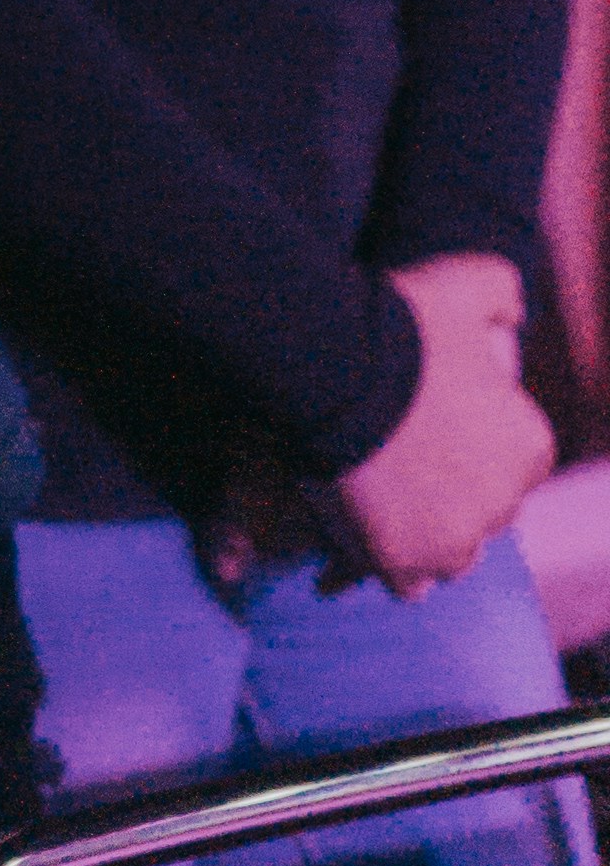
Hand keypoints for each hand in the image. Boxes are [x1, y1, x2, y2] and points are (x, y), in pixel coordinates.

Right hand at [334, 253, 551, 595]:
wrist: (336, 363)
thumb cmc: (404, 324)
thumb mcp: (469, 282)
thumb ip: (502, 293)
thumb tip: (512, 316)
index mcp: (529, 446)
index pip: (513, 460)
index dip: (472, 442)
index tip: (433, 425)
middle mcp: (504, 504)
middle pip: (482, 510)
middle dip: (451, 492)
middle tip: (401, 458)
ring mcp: (455, 541)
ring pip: (451, 553)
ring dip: (428, 534)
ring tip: (383, 500)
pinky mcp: (404, 564)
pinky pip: (407, 583)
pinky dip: (393, 565)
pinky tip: (366, 534)